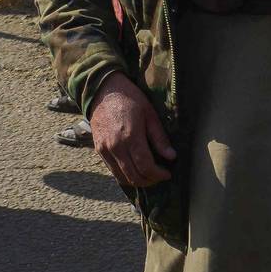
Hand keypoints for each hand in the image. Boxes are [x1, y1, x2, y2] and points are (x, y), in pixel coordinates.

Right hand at [89, 72, 174, 187]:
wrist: (103, 90)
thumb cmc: (130, 99)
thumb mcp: (149, 114)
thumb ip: (159, 137)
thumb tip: (171, 156)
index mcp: (131, 137)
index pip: (145, 167)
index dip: (158, 174)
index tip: (167, 173)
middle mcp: (115, 147)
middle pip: (134, 176)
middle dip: (150, 181)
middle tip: (159, 176)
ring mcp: (105, 149)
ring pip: (122, 177)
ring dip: (137, 181)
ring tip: (148, 175)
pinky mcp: (98, 150)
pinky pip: (112, 170)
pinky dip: (125, 175)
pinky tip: (134, 169)